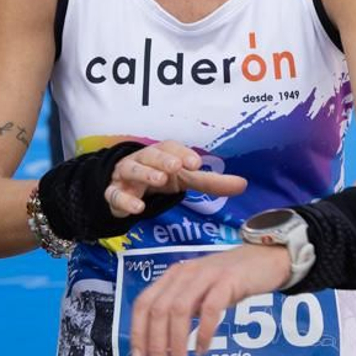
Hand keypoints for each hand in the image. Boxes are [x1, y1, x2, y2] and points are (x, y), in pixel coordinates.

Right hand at [102, 140, 245, 218]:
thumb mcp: (184, 179)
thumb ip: (211, 183)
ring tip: (160, 180)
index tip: (196, 164)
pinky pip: (115, 194)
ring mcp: (125, 176)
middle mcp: (142, 160)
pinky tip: (137, 208)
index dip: (183, 153)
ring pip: (131, 169)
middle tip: (177, 167)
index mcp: (161, 154)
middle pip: (150, 154)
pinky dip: (125, 199)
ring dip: (145, 172)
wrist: (123, 186)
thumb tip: (243, 184)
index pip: (171, 147)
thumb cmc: (158, 177)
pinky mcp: (113, 193)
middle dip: (163, 159)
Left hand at [128, 245, 290, 355]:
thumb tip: (163, 346)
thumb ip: (182, 311)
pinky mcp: (228, 280)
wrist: (265, 258)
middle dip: (156, 344)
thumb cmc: (230, 280)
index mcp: (172, 276)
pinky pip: (210, 309)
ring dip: (177, 343)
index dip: (138, 332)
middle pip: (158, 310)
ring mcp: (205, 275)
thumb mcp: (199, 293)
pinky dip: (204, 332)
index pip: (144, 303)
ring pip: (179, 310)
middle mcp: (184, 273)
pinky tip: (202, 349)